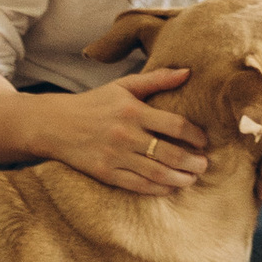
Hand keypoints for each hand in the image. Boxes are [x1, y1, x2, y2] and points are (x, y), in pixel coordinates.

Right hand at [35, 66, 207, 198]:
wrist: (55, 124)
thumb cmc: (94, 103)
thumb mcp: (123, 86)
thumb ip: (157, 79)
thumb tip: (188, 72)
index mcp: (133, 111)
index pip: (174, 125)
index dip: (194, 135)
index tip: (204, 140)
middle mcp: (126, 135)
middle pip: (169, 153)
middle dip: (193, 161)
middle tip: (205, 164)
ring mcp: (115, 156)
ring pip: (156, 173)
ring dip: (180, 178)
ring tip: (193, 178)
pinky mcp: (106, 173)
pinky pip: (138, 185)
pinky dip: (158, 189)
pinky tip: (170, 187)